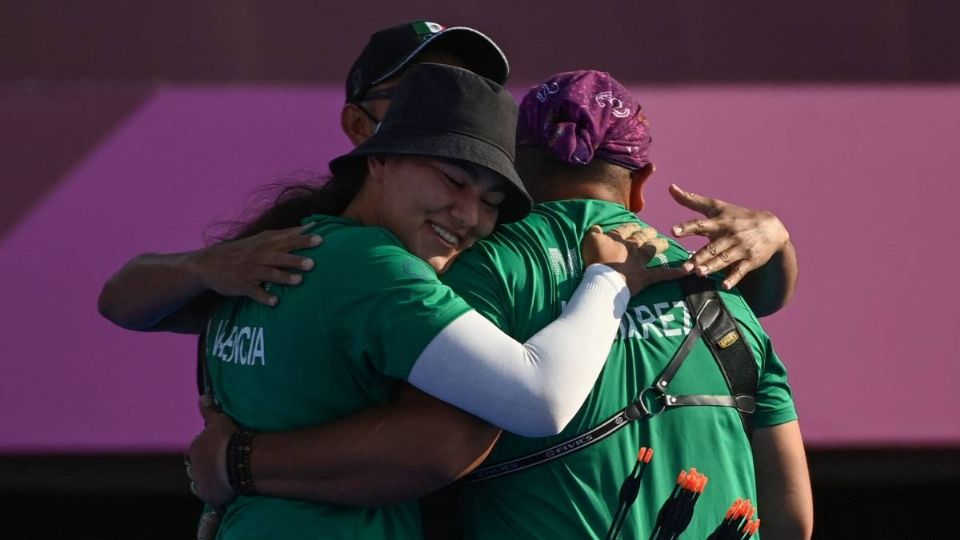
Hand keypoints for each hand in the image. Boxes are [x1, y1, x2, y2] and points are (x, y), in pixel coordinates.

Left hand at [187, 395, 238, 507]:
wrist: (235, 461)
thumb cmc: (227, 439)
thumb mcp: (218, 420)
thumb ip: (209, 410)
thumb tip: (202, 397)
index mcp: (194, 449)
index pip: (197, 450)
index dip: (207, 450)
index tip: (218, 450)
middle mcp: (194, 467)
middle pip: (198, 468)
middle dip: (206, 467)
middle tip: (222, 465)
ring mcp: (201, 483)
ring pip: (202, 482)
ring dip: (210, 480)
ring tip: (225, 478)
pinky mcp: (210, 496)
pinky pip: (212, 496)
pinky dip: (217, 493)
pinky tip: (227, 490)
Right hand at [189, 224, 322, 305]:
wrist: (209, 263)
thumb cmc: (243, 250)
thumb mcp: (262, 239)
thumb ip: (286, 234)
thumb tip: (311, 225)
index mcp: (266, 243)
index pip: (288, 239)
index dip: (304, 239)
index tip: (321, 239)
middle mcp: (260, 255)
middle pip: (281, 256)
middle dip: (296, 259)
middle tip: (312, 263)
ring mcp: (250, 270)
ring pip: (269, 274)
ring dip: (284, 277)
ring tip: (299, 281)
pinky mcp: (242, 285)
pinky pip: (254, 292)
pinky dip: (264, 297)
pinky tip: (275, 302)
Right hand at [581, 223, 688, 294]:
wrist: (604, 279)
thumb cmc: (596, 260)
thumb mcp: (590, 241)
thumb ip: (594, 232)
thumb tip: (597, 227)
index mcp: (619, 238)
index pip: (625, 229)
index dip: (629, 226)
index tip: (633, 224)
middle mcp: (632, 247)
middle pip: (641, 237)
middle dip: (646, 232)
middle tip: (652, 231)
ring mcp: (640, 262)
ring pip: (652, 250)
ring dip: (659, 245)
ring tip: (665, 242)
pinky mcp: (646, 277)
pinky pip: (662, 275)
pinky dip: (675, 273)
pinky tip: (686, 270)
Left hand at [669, 184, 788, 289]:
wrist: (772, 228)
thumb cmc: (737, 216)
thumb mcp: (716, 207)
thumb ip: (692, 200)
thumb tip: (671, 187)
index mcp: (720, 222)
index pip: (701, 224)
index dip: (687, 227)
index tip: (673, 230)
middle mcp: (730, 235)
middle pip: (712, 247)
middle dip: (698, 256)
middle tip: (685, 267)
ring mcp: (741, 248)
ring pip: (724, 259)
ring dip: (712, 266)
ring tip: (698, 273)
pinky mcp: (750, 261)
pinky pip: (741, 271)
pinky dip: (734, 278)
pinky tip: (725, 286)